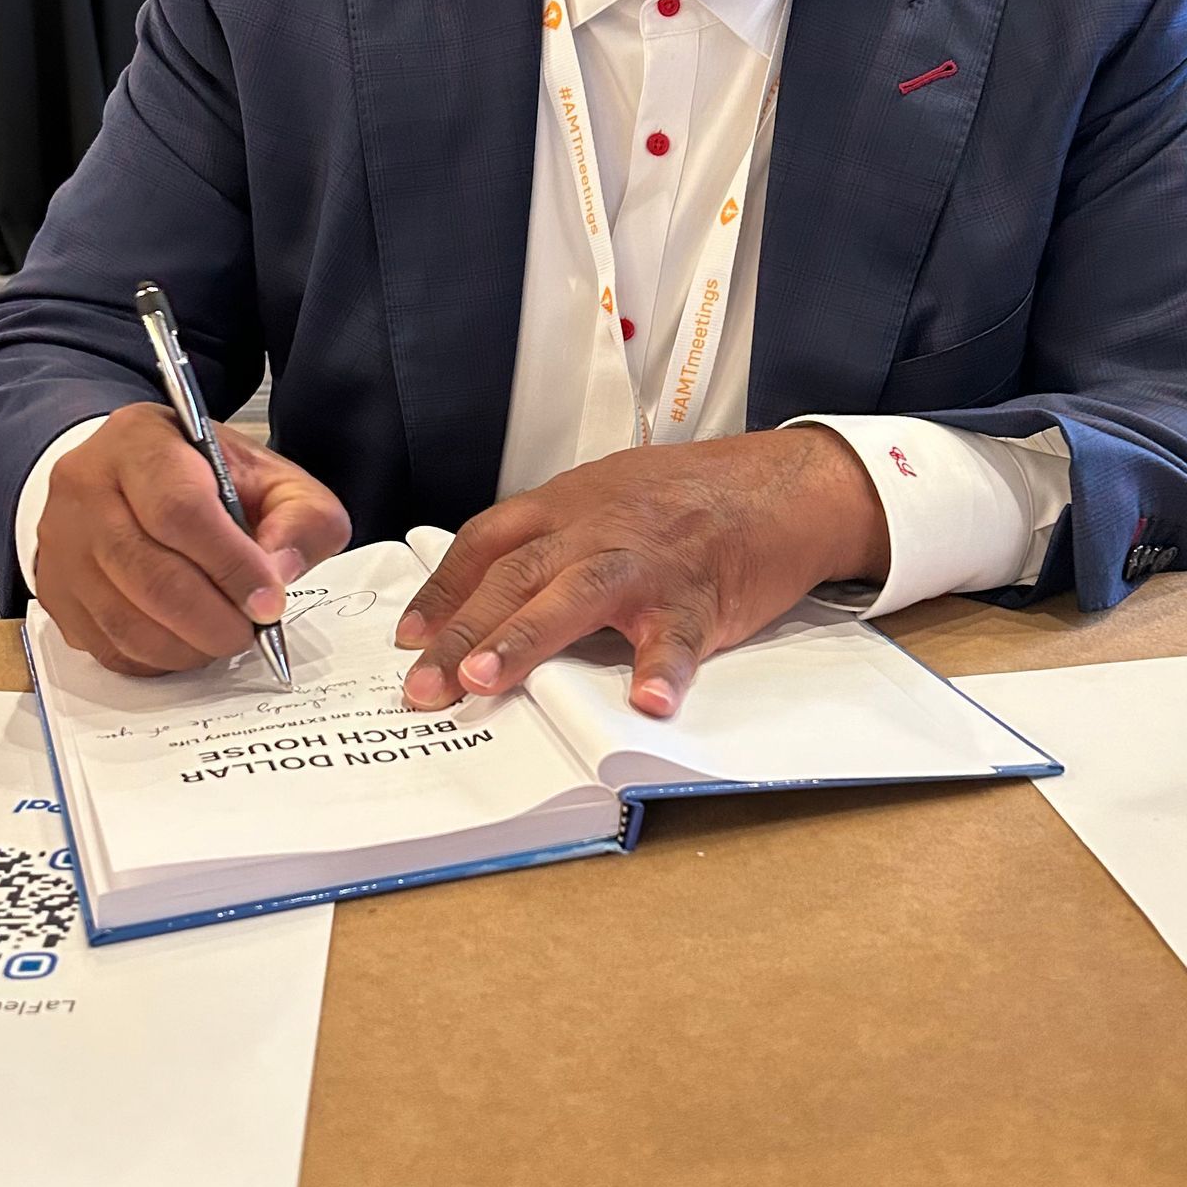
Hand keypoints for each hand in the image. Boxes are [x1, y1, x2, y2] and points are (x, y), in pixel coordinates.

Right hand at [35, 402, 349, 674]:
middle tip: (250, 630)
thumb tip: (278, 575)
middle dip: (213, 618)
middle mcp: (86, 487)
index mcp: (141, 442)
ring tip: (223, 636)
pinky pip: (108, 646)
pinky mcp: (54, 592)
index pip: (180, 509)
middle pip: (149, 574)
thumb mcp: (269, 476)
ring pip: (125, 620)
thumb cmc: (201, 478)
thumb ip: (300, 517)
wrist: (131, 478)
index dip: (230, 565)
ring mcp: (61, 543)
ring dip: (188, 646)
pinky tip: (186, 641)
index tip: (268, 600)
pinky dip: (157, 659)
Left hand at [396, 427, 889, 717]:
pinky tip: (646, 702)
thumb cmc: (688, 497)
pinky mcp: (699, 599)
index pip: (487, 545)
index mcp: (567, 506)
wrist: (777, 484)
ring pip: (576, 597)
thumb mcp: (604, 497)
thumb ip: (550, 539)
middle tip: (424, 686)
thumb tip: (490, 591)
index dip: (442, 592)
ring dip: (525, 640)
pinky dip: (661, 669)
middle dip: (462, 634)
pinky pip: (676, 638)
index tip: (409, 638)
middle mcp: (596, 531)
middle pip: (514, 578)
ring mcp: (646, 565)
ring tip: (486, 684)